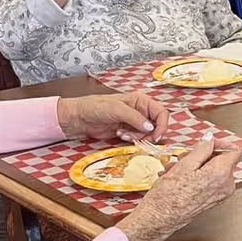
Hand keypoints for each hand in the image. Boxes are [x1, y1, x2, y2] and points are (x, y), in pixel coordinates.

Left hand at [57, 91, 172, 143]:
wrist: (80, 118)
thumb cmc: (95, 107)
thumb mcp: (116, 109)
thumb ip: (135, 117)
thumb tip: (150, 127)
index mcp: (141, 100)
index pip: (161, 112)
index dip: (162, 125)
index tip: (156, 136)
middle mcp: (140, 111)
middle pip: (157, 125)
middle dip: (149, 134)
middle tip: (138, 138)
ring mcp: (134, 122)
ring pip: (147, 134)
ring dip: (137, 137)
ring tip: (122, 133)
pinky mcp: (128, 132)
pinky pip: (137, 138)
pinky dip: (131, 140)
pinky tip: (119, 135)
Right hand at [117, 134, 241, 240]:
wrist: (161, 219)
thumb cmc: (170, 196)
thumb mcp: (185, 164)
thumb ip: (202, 149)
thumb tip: (210, 139)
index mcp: (221, 174)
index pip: (234, 151)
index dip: (220, 144)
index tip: (208, 143)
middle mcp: (226, 186)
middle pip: (222, 160)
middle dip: (202, 155)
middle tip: (184, 156)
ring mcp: (220, 195)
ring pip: (213, 171)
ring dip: (195, 166)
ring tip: (175, 169)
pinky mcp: (213, 201)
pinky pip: (209, 182)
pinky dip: (196, 177)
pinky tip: (178, 178)